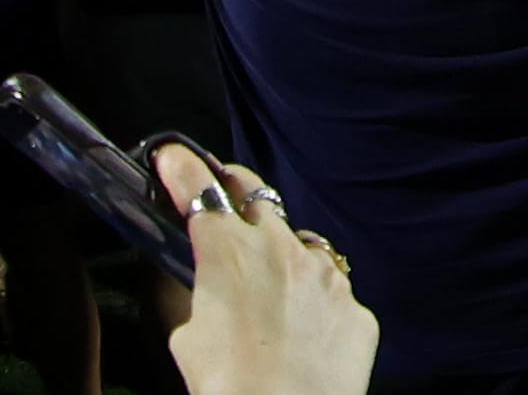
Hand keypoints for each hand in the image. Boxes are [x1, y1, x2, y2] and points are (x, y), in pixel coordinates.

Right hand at [154, 145, 377, 394]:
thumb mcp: (181, 334)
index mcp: (229, 251)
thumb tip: (180, 268)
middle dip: (233, 187)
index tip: (171, 155)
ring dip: (280, 251)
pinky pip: (332, 290)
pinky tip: (301, 329)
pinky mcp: (356, 307)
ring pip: (301, 242)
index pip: (199, 188)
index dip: (181, 167)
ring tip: (267, 284)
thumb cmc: (223, 387)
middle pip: (255, 194)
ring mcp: (327, 274)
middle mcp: (282, 248)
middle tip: (219, 192)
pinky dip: (313, 300)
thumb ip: (182, 290)